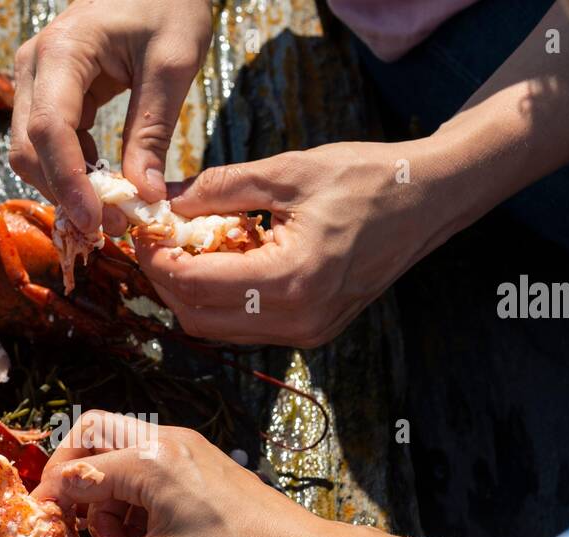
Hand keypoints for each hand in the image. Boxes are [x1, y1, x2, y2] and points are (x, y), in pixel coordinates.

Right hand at [10, 0, 211, 233]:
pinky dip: (72, 172)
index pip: (49, 131)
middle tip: (111, 225)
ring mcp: (35, 80)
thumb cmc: (169, 4)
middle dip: (64, 193)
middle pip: (27, 149)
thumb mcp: (173, 63)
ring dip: (65, 187)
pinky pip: (48, 144)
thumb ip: (153, 130)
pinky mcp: (47, 93)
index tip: (96, 221)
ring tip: (112, 211)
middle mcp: (34, 67)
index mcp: (62, 52)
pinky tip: (105, 185)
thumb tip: (143, 195)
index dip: (68, 183)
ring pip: (31, 152)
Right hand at [30, 412, 356, 536]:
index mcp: (152, 460)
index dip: (49, 508)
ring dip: (105, 504)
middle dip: (73, 486)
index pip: (75, 471)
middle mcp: (166, 443)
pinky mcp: (200, 470)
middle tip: (68, 530)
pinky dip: (132, 506)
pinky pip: (148, 475)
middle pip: (92, 441)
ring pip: (119, 461)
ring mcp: (186, 453)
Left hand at [136, 139, 458, 347]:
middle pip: (198, 319)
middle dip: (165, 283)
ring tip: (183, 250)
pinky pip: (247, 327)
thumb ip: (219, 188)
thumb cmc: (365, 178)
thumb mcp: (287, 171)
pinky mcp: (313, 331)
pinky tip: (221, 262)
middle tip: (153, 244)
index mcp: (291, 279)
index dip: (156, 261)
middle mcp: (298, 319)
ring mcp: (308, 332)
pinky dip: (222, 301)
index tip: (141, 232)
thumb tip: (164, 200)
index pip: (196, 284)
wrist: (427, 200)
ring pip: (220, 330)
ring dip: (191, 295)